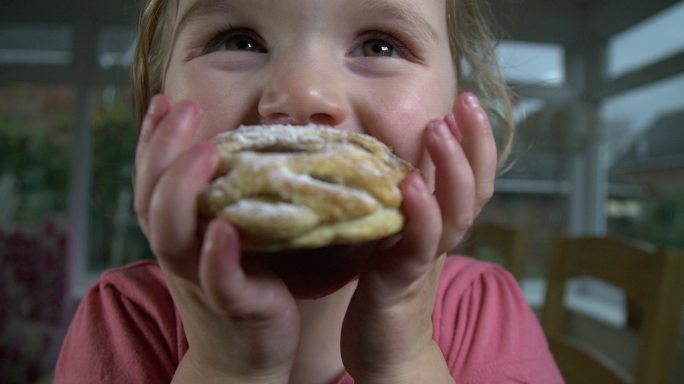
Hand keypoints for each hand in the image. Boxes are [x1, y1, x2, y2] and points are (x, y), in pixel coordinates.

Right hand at [133, 95, 298, 382]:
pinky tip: (224, 230)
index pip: (152, 179)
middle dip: (163, 150)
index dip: (152, 140)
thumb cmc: (239, 286)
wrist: (245, 357)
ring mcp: (202, 279)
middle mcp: (180, 252)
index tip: (165, 101)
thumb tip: (236, 151)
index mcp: (177, 233)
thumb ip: (220, 202)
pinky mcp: (234, 304)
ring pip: (173, 236)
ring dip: (182, 193)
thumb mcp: (220, 238)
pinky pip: (219, 280)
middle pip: (153, 197)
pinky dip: (216, 255)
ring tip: (203, 154)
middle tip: (184, 109)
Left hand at [341, 92, 497, 382]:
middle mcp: (444, 236)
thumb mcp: (399, 231)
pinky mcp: (402, 278)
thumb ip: (405, 198)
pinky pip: (419, 244)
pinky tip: (415, 185)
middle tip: (464, 102)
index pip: (472, 176)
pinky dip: (422, 214)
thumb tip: (397, 152)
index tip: (467, 101)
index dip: (476, 140)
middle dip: (473, 143)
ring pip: (455, 211)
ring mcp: (427, 257)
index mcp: (444, 222)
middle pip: (475, 187)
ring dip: (451, 168)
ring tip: (440, 130)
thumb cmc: (387, 283)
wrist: (385, 345)